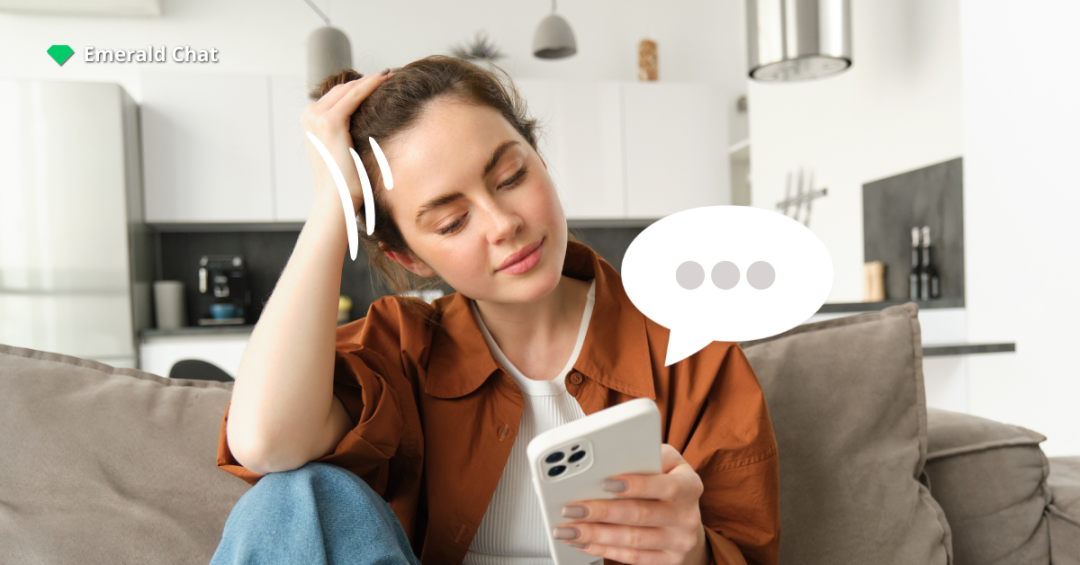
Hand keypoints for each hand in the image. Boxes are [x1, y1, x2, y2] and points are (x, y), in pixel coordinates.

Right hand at [301, 69, 392, 212]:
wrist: (337, 198)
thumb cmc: (345, 180)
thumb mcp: (344, 149)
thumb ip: (348, 132)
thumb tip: (369, 121)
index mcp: (311, 120)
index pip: (338, 95)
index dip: (360, 86)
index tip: (382, 80)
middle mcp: (310, 114)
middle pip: (343, 88)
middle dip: (366, 81)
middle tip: (390, 74)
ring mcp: (317, 116)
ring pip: (349, 89)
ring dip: (371, 80)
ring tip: (391, 75)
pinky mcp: (330, 121)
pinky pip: (355, 95)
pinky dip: (371, 85)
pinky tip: (386, 79)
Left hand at [554, 444, 708, 564]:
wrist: (685, 518)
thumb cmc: (667, 482)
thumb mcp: (666, 462)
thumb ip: (644, 457)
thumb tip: (610, 457)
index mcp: (689, 486)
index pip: (663, 485)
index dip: (635, 485)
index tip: (606, 483)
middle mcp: (687, 517)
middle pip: (641, 515)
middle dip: (601, 512)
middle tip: (572, 508)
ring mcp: (678, 542)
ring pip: (631, 540)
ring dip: (595, 534)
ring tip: (568, 528)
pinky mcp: (666, 561)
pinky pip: (630, 558)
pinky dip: (602, 550)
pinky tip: (582, 541)